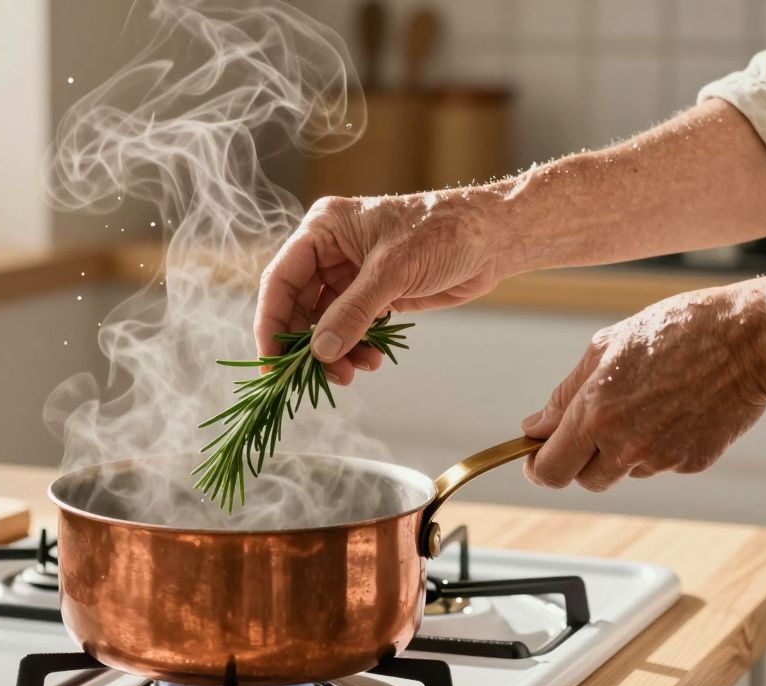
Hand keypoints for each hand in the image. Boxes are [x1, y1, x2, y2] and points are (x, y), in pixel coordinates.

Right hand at [256, 191, 511, 384]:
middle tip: (318, 377)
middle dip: (307, 345)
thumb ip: (353, 313)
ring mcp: (351, 274)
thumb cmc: (445, 233)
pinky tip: (370, 360)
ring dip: (333, 352)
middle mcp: (329, 250)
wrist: (494, 238)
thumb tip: (319, 352)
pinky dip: (355, 348)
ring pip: (323, 323)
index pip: (280, 280)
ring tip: (351, 372)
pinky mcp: (373, 294)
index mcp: (323, 229)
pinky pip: (350, 328)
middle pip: (298, 306)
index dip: (271, 324)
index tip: (271, 363)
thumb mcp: (392, 272)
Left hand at [521, 281, 765, 490]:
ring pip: (623, 472)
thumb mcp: (604, 348)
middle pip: (584, 480)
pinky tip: (674, 409)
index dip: (538, 466)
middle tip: (588, 430)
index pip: (550, 470)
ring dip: (619, 451)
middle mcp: (626, 445)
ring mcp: (663, 458)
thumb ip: (564, 395)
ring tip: (643, 404)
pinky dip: (657, 445)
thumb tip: (534, 427)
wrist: (748, 338)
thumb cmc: (673, 330)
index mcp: (595, 415)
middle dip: (578, 461)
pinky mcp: (694, 462)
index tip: (537, 454)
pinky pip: (659, 465)